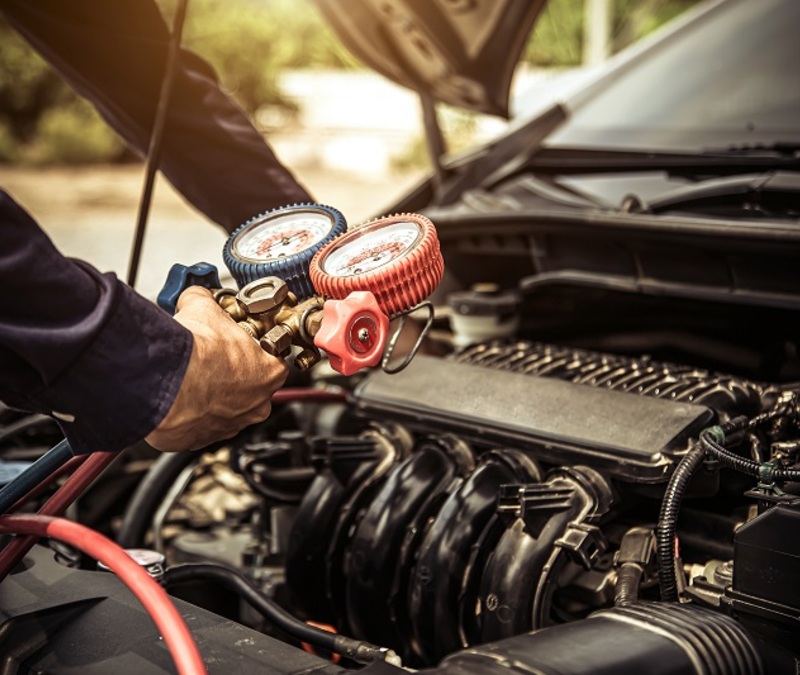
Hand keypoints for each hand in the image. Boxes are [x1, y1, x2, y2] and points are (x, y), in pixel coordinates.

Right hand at [145, 286, 288, 450]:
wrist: (165, 383)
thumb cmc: (195, 353)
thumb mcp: (204, 308)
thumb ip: (207, 301)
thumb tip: (198, 295)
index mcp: (270, 372)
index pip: (272, 358)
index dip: (252, 347)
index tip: (235, 341)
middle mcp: (257, 403)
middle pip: (252, 385)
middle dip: (233, 372)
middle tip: (212, 357)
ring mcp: (231, 425)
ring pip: (227, 407)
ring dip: (213, 393)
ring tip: (193, 376)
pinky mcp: (203, 439)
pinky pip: (202, 424)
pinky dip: (192, 411)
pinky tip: (180, 394)